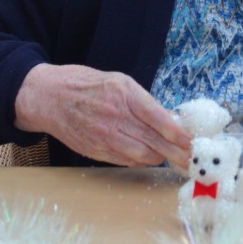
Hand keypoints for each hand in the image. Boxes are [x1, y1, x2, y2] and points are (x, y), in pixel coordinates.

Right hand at [14, 63, 191, 168]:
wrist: (50, 98)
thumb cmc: (87, 85)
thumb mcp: (119, 82)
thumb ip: (144, 101)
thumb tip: (170, 119)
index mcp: (124, 94)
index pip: (158, 118)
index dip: (178, 133)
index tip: (192, 141)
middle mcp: (116, 116)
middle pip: (154, 142)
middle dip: (177, 153)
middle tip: (192, 159)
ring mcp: (105, 136)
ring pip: (142, 156)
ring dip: (160, 157)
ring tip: (173, 157)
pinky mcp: (96, 151)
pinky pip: (126, 161)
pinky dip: (141, 160)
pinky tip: (149, 156)